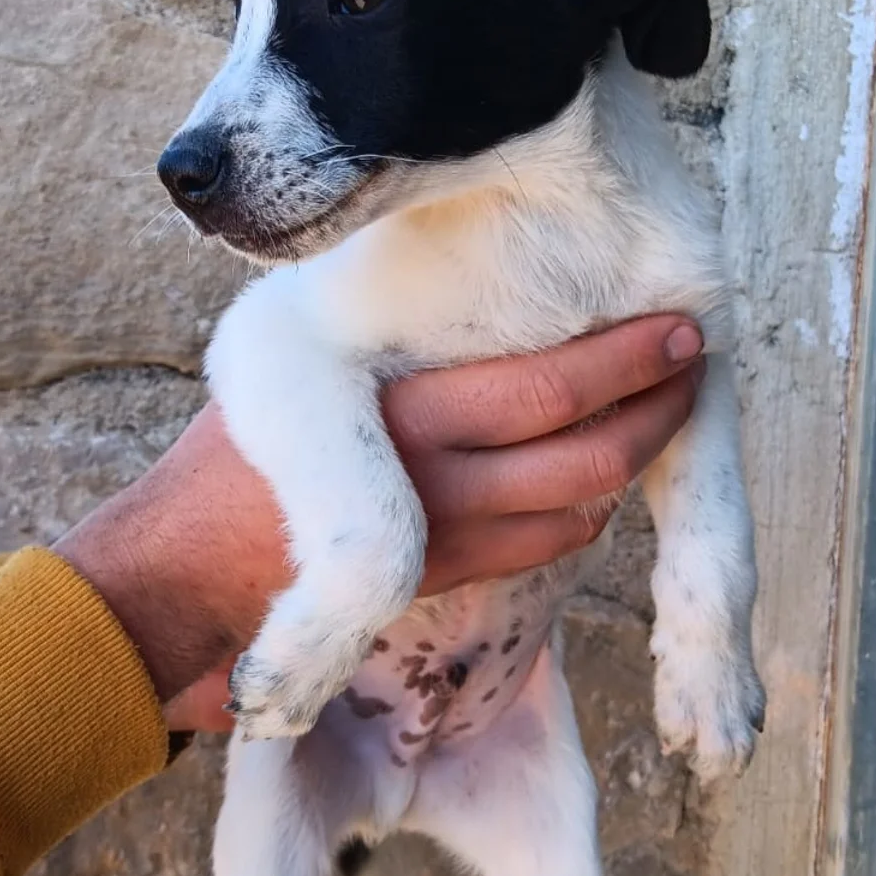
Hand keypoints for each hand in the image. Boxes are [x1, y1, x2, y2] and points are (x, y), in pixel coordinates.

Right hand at [56, 315, 702, 725]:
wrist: (182, 580)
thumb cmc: (231, 458)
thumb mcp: (299, 368)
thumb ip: (389, 342)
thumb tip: (468, 295)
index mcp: (410, 411)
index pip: (553, 386)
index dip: (632, 362)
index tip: (682, 329)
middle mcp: (443, 481)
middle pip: (589, 452)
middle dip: (658, 412)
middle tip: (693, 369)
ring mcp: (449, 541)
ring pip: (579, 507)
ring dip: (627, 465)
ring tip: (655, 416)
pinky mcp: (444, 580)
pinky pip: (542, 546)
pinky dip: (581, 513)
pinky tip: (590, 483)